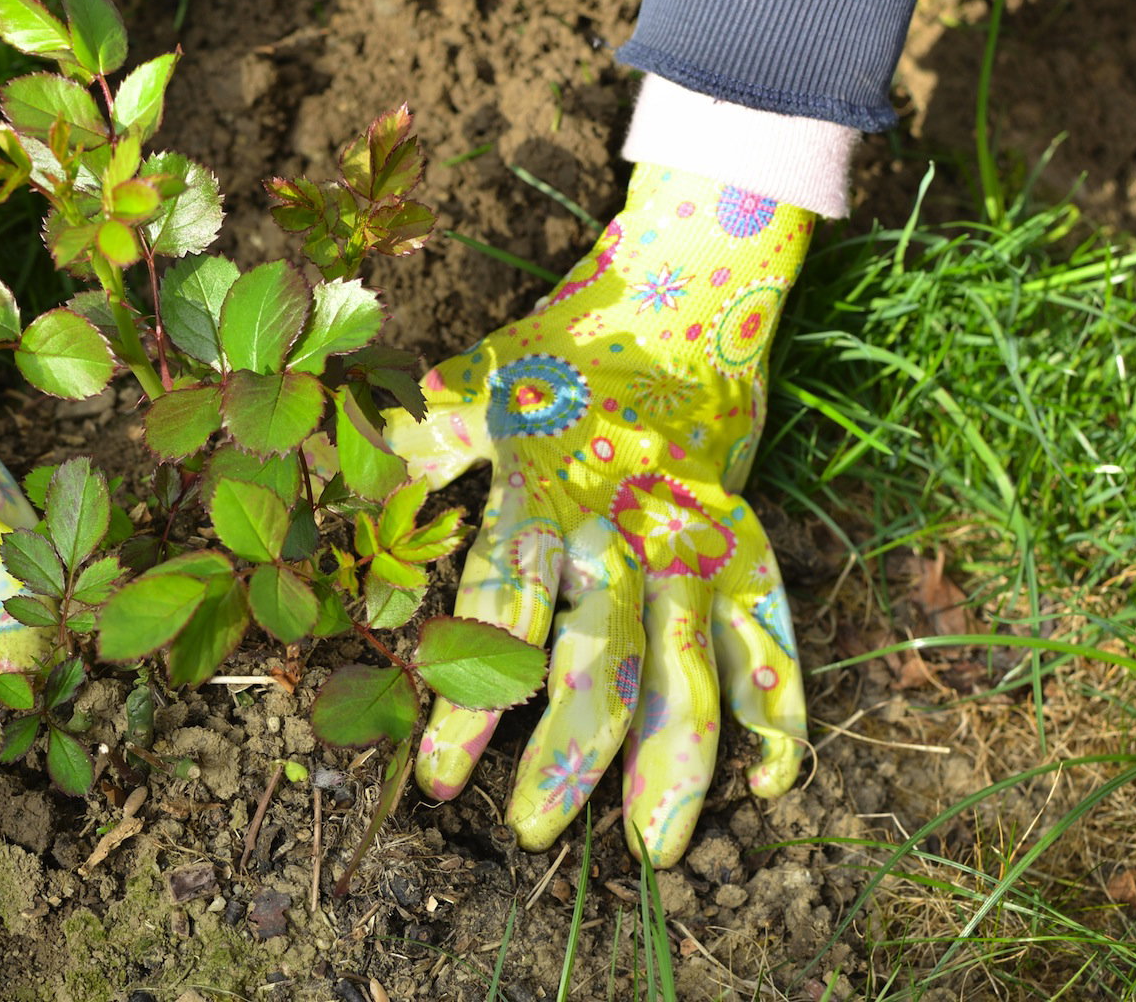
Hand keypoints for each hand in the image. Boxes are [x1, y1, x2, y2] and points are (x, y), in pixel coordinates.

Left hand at [387, 164, 809, 864]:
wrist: (689, 284)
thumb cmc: (570, 343)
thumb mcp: (481, 382)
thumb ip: (425, 442)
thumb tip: (357, 475)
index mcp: (547, 495)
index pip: (502, 618)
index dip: (469, 705)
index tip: (438, 784)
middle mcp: (624, 529)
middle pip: (601, 659)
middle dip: (567, 754)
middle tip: (531, 833)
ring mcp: (694, 539)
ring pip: (691, 666)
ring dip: (676, 761)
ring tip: (655, 851)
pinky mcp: (743, 538)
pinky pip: (769, 630)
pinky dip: (778, 703)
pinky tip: (772, 782)